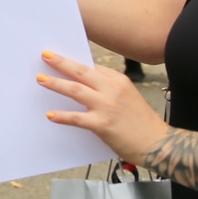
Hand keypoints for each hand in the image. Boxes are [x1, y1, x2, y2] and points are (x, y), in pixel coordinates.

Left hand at [37, 50, 167, 162]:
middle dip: (61, 62)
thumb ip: (109, 89)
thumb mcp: (128, 97)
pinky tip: (50, 114)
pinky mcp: (102, 124)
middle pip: (81, 71)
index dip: (75, 61)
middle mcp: (112, 89)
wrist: (156, 143)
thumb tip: (85, 85)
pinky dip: (61, 116)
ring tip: (41, 79)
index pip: (93, 67)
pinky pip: (76, 118)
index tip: (59, 57)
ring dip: (56, 83)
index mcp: (119, 81)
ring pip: (75, 90)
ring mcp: (106, 106)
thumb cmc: (142, 122)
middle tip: (46, 55)